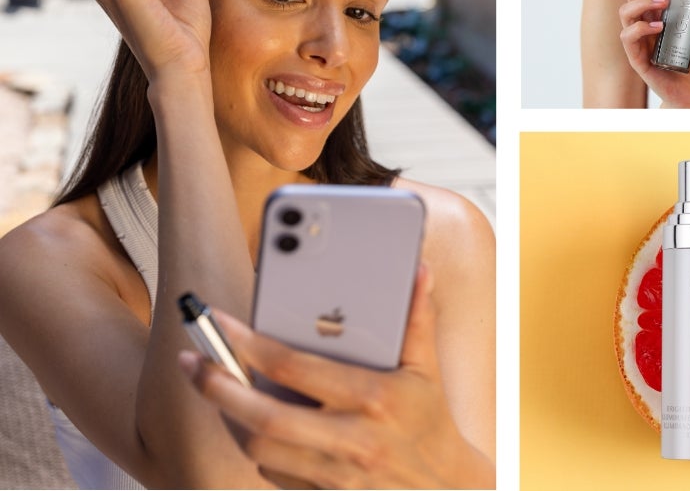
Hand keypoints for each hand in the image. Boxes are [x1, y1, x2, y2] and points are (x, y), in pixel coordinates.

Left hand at [179, 266, 495, 489]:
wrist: (446, 489)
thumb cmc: (431, 422)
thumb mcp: (427, 369)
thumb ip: (417, 318)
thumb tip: (418, 271)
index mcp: (374, 399)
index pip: (295, 369)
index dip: (250, 345)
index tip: (221, 325)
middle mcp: (351, 440)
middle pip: (263, 418)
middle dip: (219, 388)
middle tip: (193, 362)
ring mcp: (336, 474)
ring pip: (260, 448)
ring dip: (230, 417)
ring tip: (216, 387)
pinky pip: (273, 473)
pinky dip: (256, 445)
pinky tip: (250, 421)